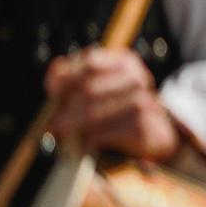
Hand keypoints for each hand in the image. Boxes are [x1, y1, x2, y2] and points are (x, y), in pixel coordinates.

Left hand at [45, 48, 181, 160]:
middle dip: (65, 107)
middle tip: (50, 123)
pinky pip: (104, 134)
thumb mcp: (100, 89)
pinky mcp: (143, 129)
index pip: (90, 62)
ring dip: (72, 125)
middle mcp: (137, 79)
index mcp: (126, 62)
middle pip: (90, 89)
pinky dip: (88, 140)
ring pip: (94, 112)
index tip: (52, 91)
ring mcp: (143, 103)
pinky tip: (82, 144)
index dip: (67, 77)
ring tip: (59, 133)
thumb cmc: (118, 111)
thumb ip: (73, 79)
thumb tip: (55, 72)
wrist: (156, 135)